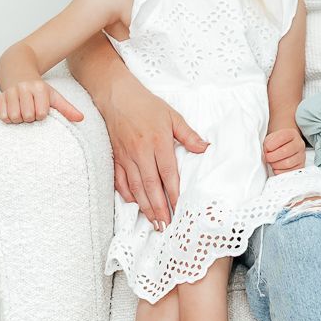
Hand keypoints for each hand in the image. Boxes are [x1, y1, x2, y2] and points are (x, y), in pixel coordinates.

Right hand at [0, 81, 84, 125]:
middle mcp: (24, 88)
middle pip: (27, 116)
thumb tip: (81, 118)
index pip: (41, 113)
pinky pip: (2, 116)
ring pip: (14, 116)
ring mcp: (11, 92)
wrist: (17, 70)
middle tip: (30, 111)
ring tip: (22, 112)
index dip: (41, 115)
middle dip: (30, 118)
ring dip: (18, 119)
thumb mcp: (53, 95)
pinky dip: (8, 118)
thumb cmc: (37, 88)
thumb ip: (67, 108)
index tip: (41, 110)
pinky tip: (13, 111)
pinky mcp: (0, 96)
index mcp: (39, 88)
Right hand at [105, 66, 208, 230]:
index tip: (179, 208)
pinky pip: (120, 180)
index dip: (174, 193)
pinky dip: (127, 194)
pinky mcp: (115, 156)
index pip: (168, 173)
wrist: (116, 95)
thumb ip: (188, 134)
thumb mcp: (172, 115)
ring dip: (145, 206)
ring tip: (153, 221)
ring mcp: (126, 156)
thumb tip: (205, 148)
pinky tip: (134, 203)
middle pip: (151, 185)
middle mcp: (141, 152)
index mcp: (158, 141)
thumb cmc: (146, 105)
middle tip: (166, 225)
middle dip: (159, 208)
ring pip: (135, 186)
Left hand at [264, 123, 306, 173]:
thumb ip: (267, 142)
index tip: (266, 148)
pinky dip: (280, 171)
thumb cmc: (277, 143)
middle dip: (272, 156)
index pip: (282, 137)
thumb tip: (266, 152)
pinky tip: (277, 168)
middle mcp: (299, 144)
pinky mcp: (300, 167)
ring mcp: (301, 156)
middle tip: (267, 157)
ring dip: (275, 164)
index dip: (271, 144)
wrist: (286, 147)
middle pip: (285, 151)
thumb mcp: (271, 138)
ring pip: (287, 163)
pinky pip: (289, 172)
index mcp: (292, 134)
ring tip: (271, 163)